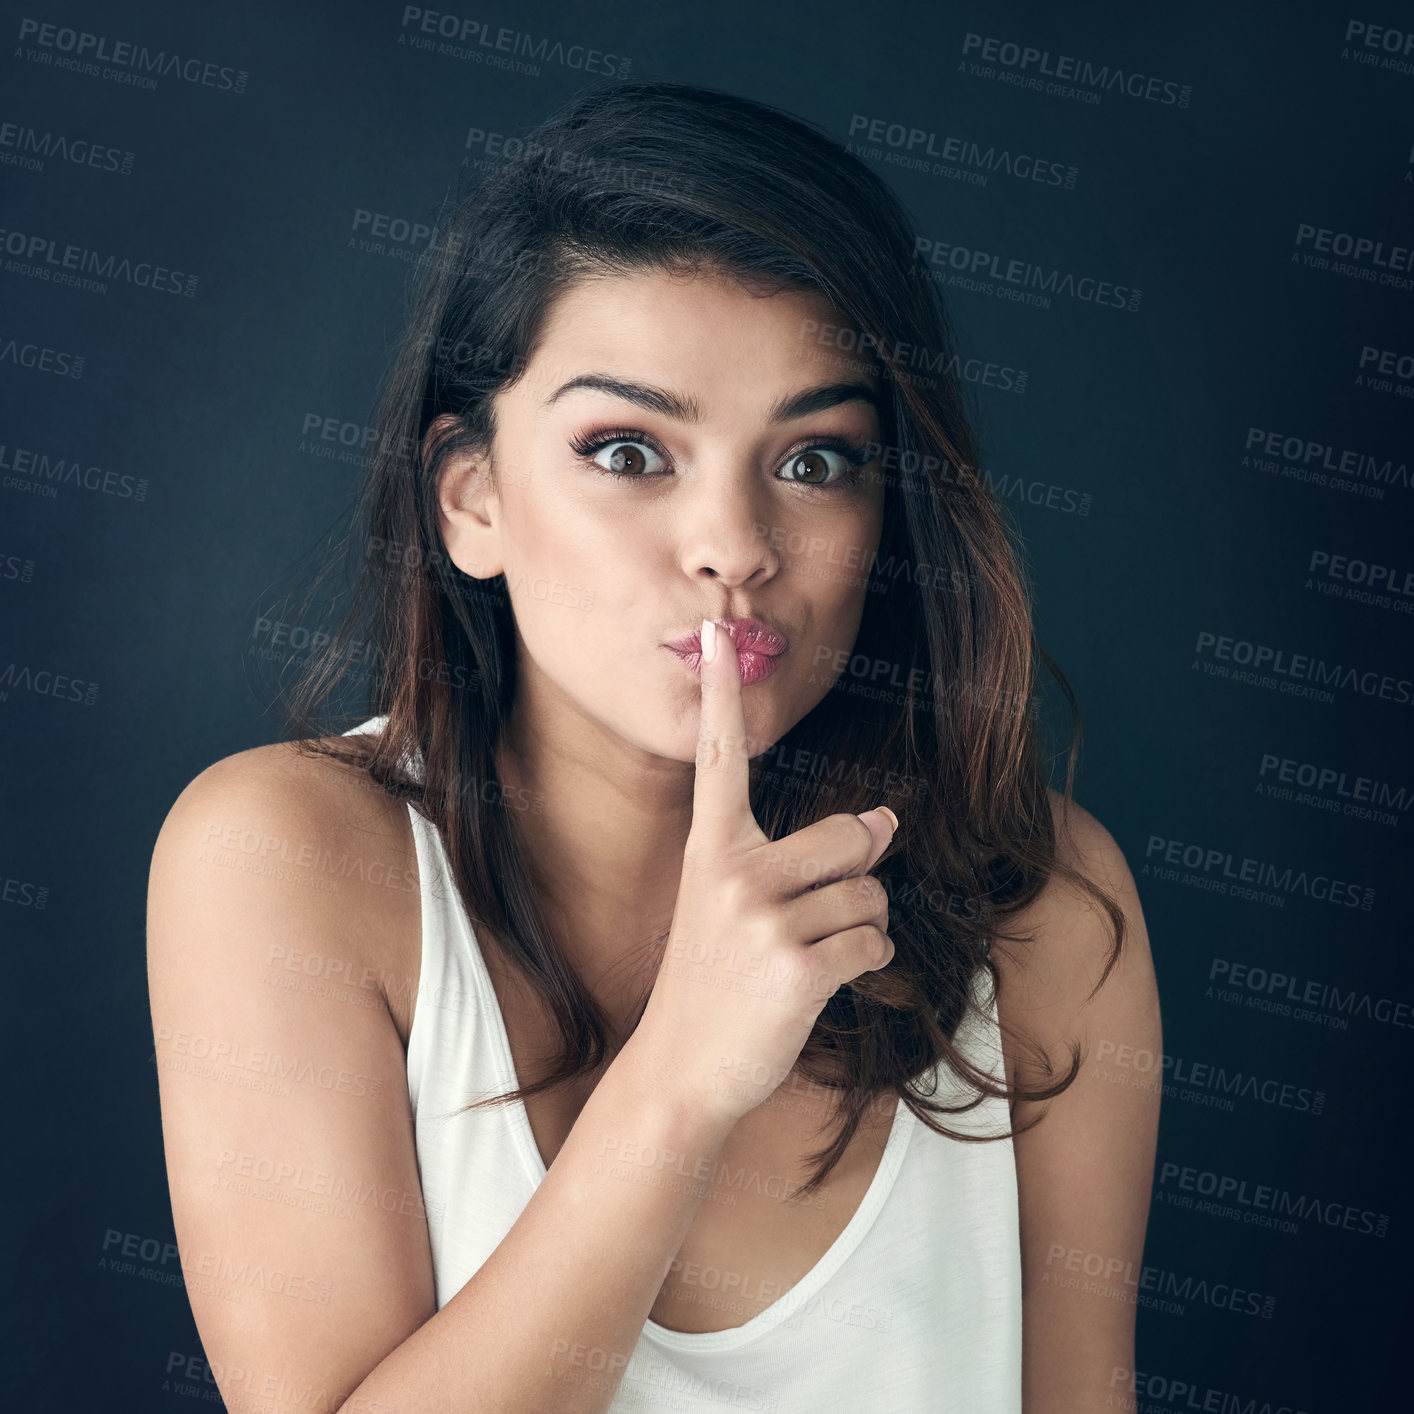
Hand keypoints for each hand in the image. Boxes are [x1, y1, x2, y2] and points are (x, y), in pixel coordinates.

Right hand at [633, 617, 897, 1122]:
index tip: (719, 633)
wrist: (681, 1070)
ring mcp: (762, 921)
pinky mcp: (796, 969)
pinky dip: (867, 965)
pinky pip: (873, 945)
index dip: (722, 694)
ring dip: (861, 930)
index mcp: (709, 849)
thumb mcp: (733, 907)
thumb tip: (890, 820)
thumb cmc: (711, 979)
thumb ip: (805, 858)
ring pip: (870, 897)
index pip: (721, 758)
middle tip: (811, 921)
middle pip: (851, 837)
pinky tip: (821, 984)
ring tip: (806, 958)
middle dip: (857, 879)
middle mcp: (732, 874)